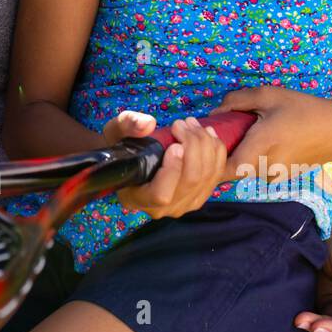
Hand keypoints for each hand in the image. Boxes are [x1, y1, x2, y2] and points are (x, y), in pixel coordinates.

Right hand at [102, 112, 227, 219]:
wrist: (131, 159)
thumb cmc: (120, 147)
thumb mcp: (115, 131)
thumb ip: (127, 125)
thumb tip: (147, 123)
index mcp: (136, 199)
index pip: (160, 194)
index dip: (172, 170)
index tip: (174, 145)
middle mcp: (161, 209)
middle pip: (190, 181)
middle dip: (193, 146)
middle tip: (182, 123)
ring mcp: (184, 205)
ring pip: (206, 177)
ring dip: (205, 145)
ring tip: (192, 124)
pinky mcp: (200, 196)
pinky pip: (217, 175)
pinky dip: (216, 151)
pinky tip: (208, 133)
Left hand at [211, 86, 331, 182]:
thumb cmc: (304, 110)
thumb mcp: (268, 95)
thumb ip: (236, 101)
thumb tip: (213, 113)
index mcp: (260, 148)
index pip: (223, 170)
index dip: (208, 159)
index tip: (205, 141)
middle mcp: (265, 169)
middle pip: (229, 170)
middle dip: (219, 153)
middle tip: (218, 131)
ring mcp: (273, 177)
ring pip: (242, 170)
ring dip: (236, 154)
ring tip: (241, 132)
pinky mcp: (280, 178)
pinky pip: (256, 169)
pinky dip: (251, 157)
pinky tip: (259, 140)